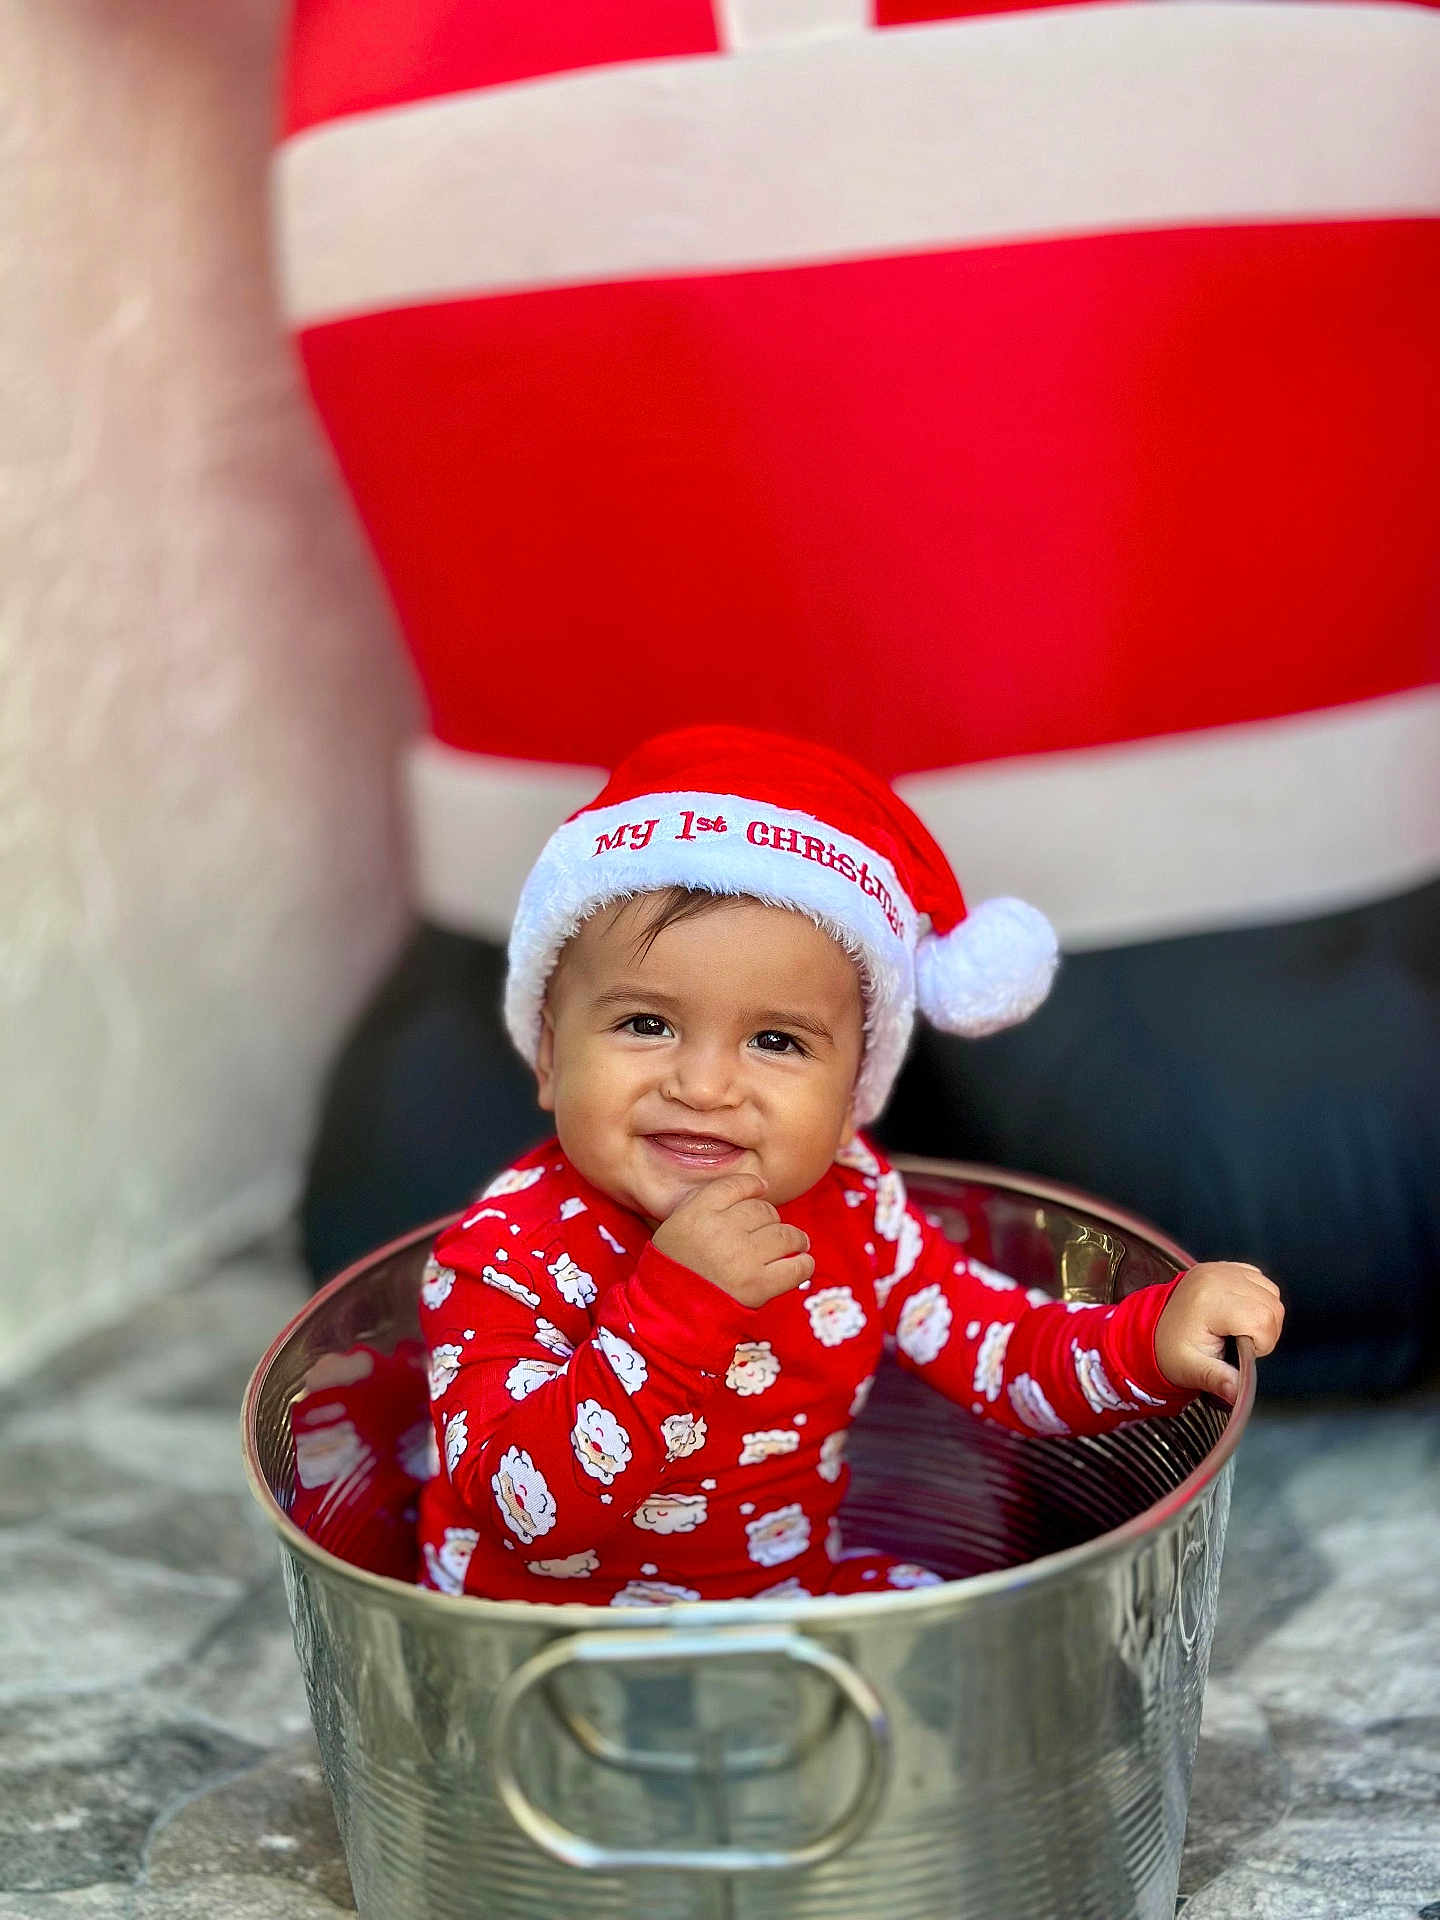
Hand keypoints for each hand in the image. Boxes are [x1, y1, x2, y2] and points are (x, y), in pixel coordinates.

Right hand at [651, 1157, 813, 1308]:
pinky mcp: (758, 1285)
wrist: (670, 1314)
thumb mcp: (678, 1224)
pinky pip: (797, 1265)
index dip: (753, 1187)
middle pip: (764, 1210)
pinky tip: (799, 1264)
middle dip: (769, 1220)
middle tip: (765, 1235)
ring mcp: (742, 1257)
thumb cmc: (676, 1268)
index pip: (738, 1184)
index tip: (759, 1192)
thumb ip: (709, 1201)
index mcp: (697, 1213)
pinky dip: (803, 1264)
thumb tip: (759, 1186)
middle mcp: (721, 1230)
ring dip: (793, 1239)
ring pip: (785, 1233)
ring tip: (791, 1247)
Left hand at [1154, 1261, 1283, 1403]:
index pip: (1262, 1320)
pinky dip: (1259, 1298)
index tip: (1242, 1352)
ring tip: (1240, 1329)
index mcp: (1209, 1302)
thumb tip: (1239, 1394)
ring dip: (1265, 1315)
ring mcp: (1221, 1269)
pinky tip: (1240, 1313)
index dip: (1262, 1343)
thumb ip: (1219, 1380)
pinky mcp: (1224, 1266)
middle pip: (1272, 1306)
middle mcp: (1217, 1278)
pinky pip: (1260, 1280)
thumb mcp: (1192, 1370)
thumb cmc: (1171, 1350)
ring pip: (1271, 1292)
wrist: (1152, 1328)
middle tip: (1241, 1344)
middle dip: (1266, 1332)